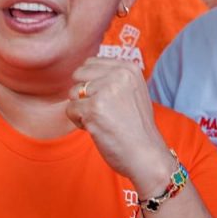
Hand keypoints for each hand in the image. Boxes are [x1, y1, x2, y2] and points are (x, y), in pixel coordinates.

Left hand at [67, 58, 174, 195]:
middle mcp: (119, 74)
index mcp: (128, 68)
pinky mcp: (94, 108)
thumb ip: (112, 77)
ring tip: (101, 120)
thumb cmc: (137, 127)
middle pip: (79, 75)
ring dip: (81, 109)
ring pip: (72, 93)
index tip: (108, 101)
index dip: (92, 84)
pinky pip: (69, 110)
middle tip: (102, 111)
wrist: (146, 155)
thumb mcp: (132, 91)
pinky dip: (79, 122)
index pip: (91, 63)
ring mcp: (106, 90)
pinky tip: (97, 129)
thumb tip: (83, 68)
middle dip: (84, 94)